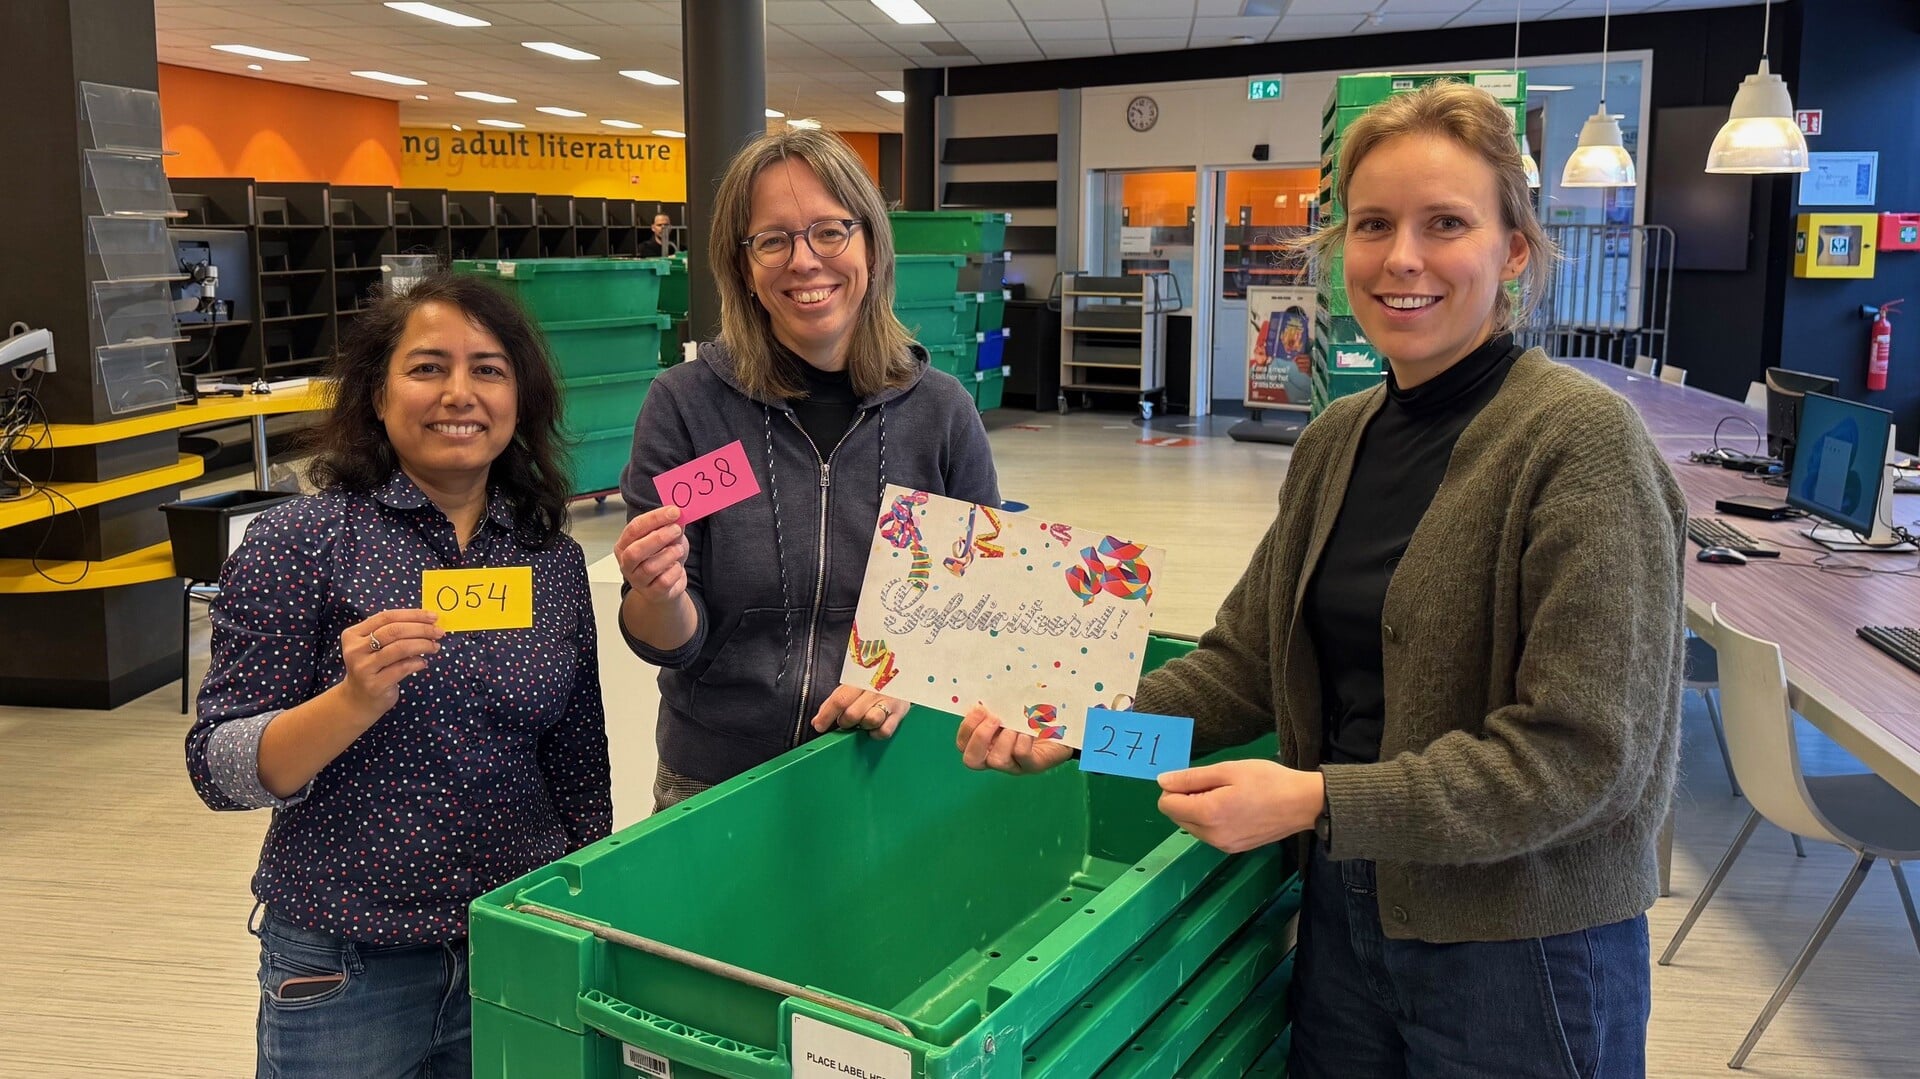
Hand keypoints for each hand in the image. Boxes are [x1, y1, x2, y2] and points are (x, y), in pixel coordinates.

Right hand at [336, 609, 442, 719]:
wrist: (359, 700)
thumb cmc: (373, 667)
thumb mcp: (375, 647)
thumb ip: (393, 632)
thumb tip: (428, 621)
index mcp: (353, 634)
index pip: (386, 617)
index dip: (413, 615)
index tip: (433, 616)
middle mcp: (355, 650)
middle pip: (394, 631)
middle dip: (422, 629)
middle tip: (439, 632)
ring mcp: (363, 668)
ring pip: (400, 648)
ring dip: (423, 645)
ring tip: (435, 647)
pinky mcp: (375, 684)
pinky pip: (403, 668)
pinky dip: (417, 662)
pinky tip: (423, 663)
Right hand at [614, 506, 688, 604]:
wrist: (667, 585)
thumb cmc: (663, 558)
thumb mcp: (667, 538)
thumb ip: (671, 526)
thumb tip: (678, 513)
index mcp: (625, 544)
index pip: (634, 528)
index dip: (655, 518)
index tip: (673, 511)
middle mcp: (626, 563)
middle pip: (636, 551)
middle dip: (658, 538)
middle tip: (676, 529)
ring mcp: (637, 580)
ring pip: (650, 567)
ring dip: (669, 554)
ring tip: (678, 549)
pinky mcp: (652, 592)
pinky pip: (664, 581)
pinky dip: (675, 570)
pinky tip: (677, 566)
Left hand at [811, 685, 908, 738]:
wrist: (904, 674)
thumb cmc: (874, 683)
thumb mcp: (853, 686)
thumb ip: (835, 701)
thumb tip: (817, 721)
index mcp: (860, 679)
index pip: (840, 699)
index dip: (827, 715)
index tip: (819, 726)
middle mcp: (875, 689)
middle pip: (852, 713)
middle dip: (844, 721)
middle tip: (846, 720)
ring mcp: (889, 700)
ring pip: (870, 720)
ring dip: (862, 725)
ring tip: (862, 721)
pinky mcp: (899, 712)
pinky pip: (885, 730)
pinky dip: (876, 733)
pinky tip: (874, 727)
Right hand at [957, 705, 1075, 775]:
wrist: (1063, 728)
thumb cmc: (1032, 716)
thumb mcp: (1011, 708)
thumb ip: (996, 704)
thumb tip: (983, 695)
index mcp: (986, 742)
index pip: (963, 744)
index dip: (967, 727)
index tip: (980, 708)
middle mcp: (996, 756)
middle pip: (971, 760)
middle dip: (979, 738)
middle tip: (995, 719)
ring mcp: (1014, 764)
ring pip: (996, 760)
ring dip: (1004, 739)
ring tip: (1015, 725)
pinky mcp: (1033, 765)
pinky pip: (1022, 757)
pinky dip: (1022, 742)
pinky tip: (1029, 732)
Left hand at [1157, 760, 1324, 853]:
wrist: (1303, 804)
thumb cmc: (1267, 780)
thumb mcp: (1228, 770)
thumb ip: (1191, 777)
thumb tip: (1162, 781)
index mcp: (1207, 814)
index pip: (1167, 804)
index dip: (1175, 787)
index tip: (1198, 778)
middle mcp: (1211, 836)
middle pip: (1177, 816)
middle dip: (1187, 799)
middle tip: (1217, 785)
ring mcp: (1223, 846)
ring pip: (1192, 826)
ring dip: (1199, 809)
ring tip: (1229, 795)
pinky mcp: (1233, 849)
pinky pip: (1209, 833)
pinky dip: (1213, 820)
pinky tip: (1235, 808)